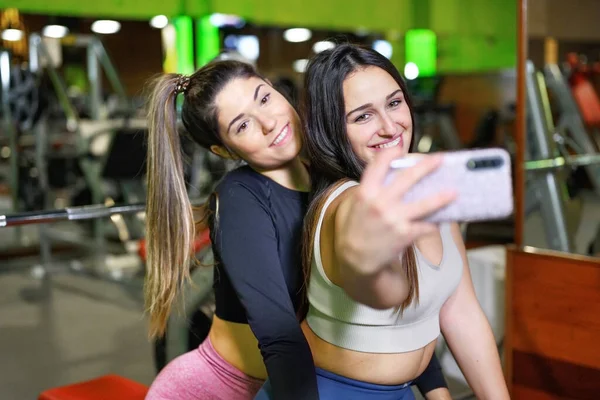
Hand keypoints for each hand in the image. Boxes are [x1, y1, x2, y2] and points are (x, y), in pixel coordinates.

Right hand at [337, 147, 455, 275]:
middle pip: (408, 178)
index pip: (378, 164)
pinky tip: (438, 221)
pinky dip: (433, 224)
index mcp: (365, 192)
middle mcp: (380, 203)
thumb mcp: (355, 205)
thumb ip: (370, 189)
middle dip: (426, 166)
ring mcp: (393, 219)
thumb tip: (392, 173)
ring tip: (454, 192)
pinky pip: (425, 226)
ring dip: (441, 197)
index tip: (400, 148)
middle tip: (440, 159)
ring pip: (424, 204)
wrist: (355, 258)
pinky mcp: (404, 234)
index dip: (391, 154)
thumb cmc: (355, 229)